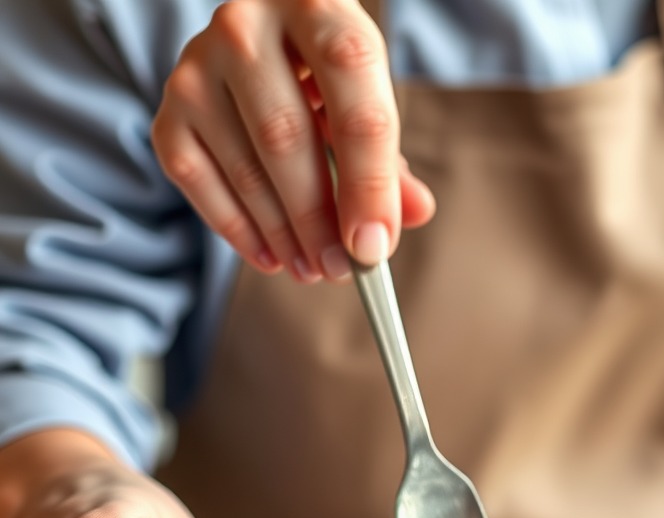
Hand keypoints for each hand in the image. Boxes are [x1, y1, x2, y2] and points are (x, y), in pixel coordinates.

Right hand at [151, 0, 434, 282]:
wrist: (264, 36)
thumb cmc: (327, 78)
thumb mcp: (366, 100)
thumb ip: (390, 160)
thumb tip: (416, 213)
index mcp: (317, 8)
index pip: (350, 93)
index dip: (366, 178)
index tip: (373, 247)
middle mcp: (247, 26)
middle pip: (286, 136)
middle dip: (318, 219)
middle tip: (341, 269)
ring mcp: (198, 65)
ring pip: (245, 166)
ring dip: (283, 235)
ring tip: (313, 269)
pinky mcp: (171, 107)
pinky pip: (198, 181)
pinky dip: (238, 230)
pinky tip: (271, 257)